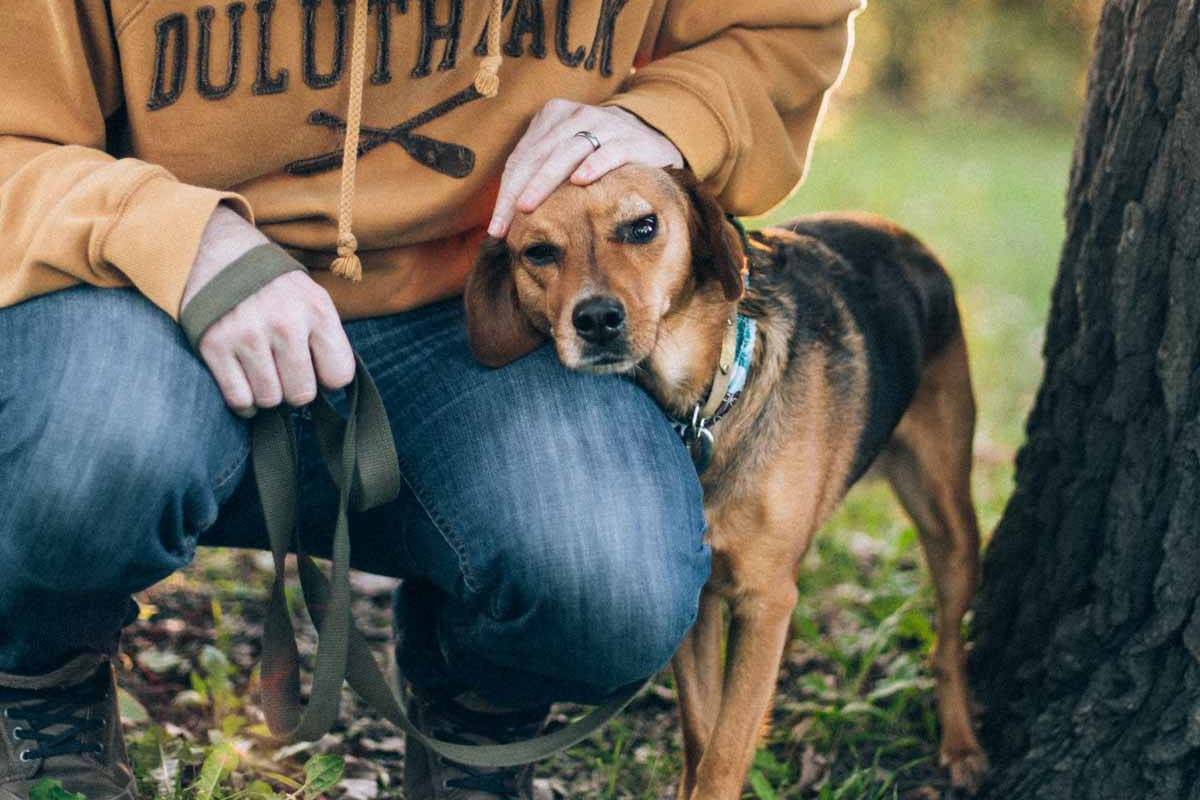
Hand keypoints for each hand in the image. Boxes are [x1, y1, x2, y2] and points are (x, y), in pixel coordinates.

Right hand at [182, 206, 355, 416]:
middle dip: (295, 389)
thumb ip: (325, 336)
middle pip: (302, 394)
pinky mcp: (214, 345)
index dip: (328, 379)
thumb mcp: (310, 296)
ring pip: (270, 400)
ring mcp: (248, 335)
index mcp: (316, 309)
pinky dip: (244, 403)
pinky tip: (246, 386)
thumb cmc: (271, 283)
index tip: (316, 369)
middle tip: (284, 371)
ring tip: (263, 373)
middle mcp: (285, 323)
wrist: (216, 249)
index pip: (339, 375)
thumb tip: (333, 387)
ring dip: (267, 394)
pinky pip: (239, 399)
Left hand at [488, 101, 683, 237]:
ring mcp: (605, 124)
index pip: (522, 157)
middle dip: (519, 190)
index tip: (495, 228)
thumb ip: (538, 176)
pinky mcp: (631, 140)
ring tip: (528, 206)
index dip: (506, 192)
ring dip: (545, 180)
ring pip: (568, 152)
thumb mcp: (565, 160)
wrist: (652, 143)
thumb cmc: (598, 159)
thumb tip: (503, 219)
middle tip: (505, 222)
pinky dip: (594, 165)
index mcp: (554, 116)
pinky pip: (610, 152)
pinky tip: (580, 181)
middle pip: (540, 154)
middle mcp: (577, 116)